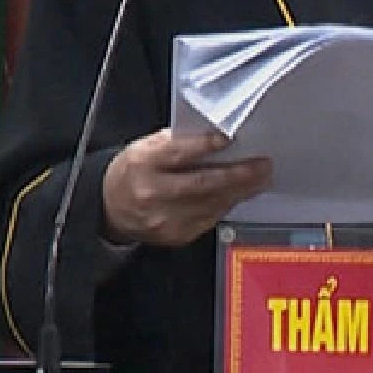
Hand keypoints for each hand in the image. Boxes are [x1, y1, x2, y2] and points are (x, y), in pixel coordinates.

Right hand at [102, 129, 271, 245]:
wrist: (110, 209)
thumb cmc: (133, 172)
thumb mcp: (145, 147)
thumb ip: (178, 142)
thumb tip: (216, 137)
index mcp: (143, 163)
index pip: (177, 153)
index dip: (205, 145)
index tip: (230, 138)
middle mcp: (153, 193)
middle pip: (202, 184)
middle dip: (238, 175)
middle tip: (262, 165)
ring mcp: (164, 219)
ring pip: (212, 203)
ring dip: (240, 190)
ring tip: (260, 178)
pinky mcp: (176, 235)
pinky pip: (210, 218)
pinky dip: (227, 204)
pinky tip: (239, 194)